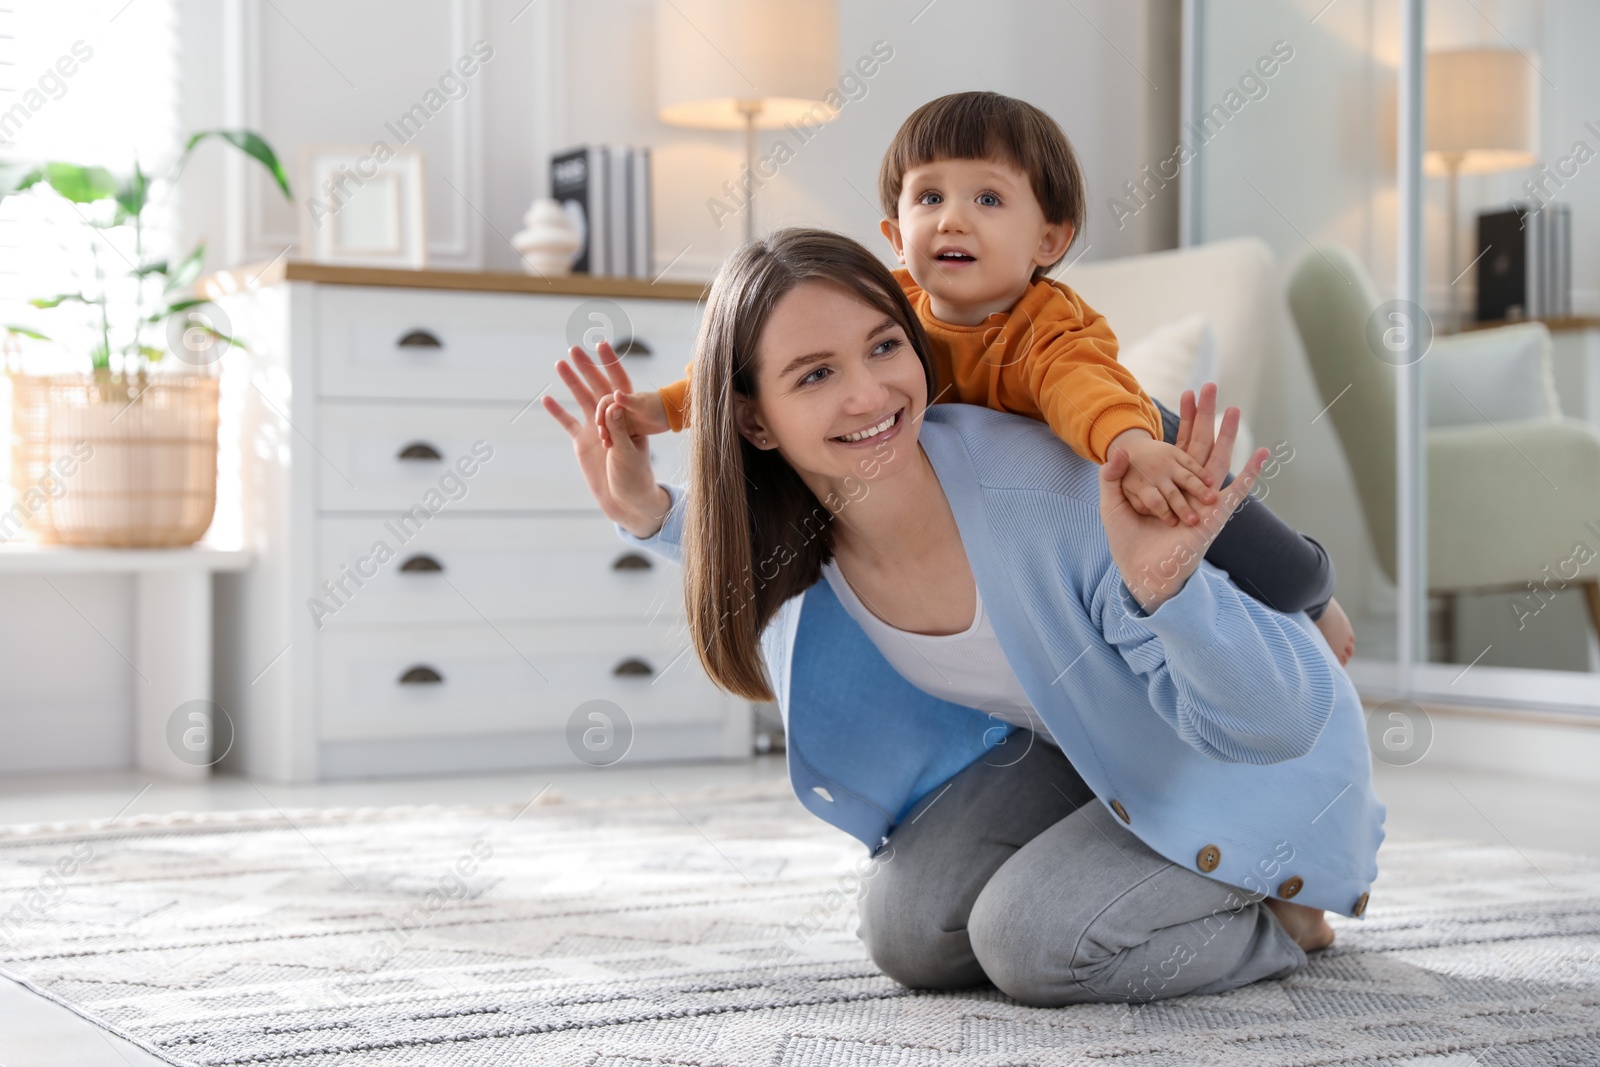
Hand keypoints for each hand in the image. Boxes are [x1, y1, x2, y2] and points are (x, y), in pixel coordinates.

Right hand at [542, 340, 670, 538]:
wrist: (624, 500)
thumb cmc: (635, 477)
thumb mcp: (629, 453)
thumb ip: (619, 429)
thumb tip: (612, 402)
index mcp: (629, 418)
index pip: (619, 386)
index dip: (611, 365)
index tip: (601, 346)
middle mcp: (612, 419)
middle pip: (597, 387)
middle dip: (586, 368)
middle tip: (573, 349)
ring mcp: (595, 429)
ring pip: (581, 400)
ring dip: (571, 382)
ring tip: (560, 363)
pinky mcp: (582, 442)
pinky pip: (568, 422)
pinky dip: (557, 412)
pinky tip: (547, 398)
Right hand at [596, 389, 670, 447]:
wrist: (671, 415)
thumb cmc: (657, 406)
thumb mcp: (641, 405)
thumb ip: (628, 401)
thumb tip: (616, 393)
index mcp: (622, 400)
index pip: (605, 404)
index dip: (600, 412)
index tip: (600, 422)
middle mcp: (621, 410)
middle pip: (605, 417)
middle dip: (602, 426)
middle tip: (603, 436)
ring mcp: (625, 421)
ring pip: (610, 428)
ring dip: (606, 435)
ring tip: (607, 444)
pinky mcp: (629, 430)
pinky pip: (617, 435)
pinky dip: (612, 440)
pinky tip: (611, 447)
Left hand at [1099, 383, 1268, 612]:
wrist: (1140, 572)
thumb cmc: (1128, 542)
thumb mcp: (1113, 504)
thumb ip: (1113, 477)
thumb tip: (1121, 449)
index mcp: (1168, 485)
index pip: (1179, 445)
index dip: (1184, 420)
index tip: (1186, 393)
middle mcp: (1188, 490)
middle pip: (1200, 445)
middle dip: (1205, 416)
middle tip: (1211, 387)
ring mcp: (1204, 501)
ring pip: (1218, 460)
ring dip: (1226, 435)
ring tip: (1233, 408)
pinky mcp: (1214, 516)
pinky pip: (1236, 492)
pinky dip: (1250, 473)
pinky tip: (1263, 453)